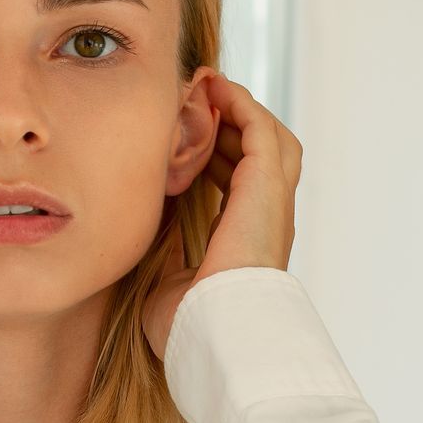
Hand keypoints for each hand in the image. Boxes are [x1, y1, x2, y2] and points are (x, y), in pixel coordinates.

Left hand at [141, 71, 302, 362]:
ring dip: (239, 109)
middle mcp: (267, 221)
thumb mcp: (170, 280)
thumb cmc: (189, 325)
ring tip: (207, 88)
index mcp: (247, 243)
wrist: (213, 334)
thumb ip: (168, 251)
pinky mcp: (268, 189)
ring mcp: (273, 204)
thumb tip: (149, 229)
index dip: (217, 157)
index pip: (240, 186)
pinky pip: (261, 131)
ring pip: (269, 139)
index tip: (187, 141)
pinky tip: (214, 89)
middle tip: (198, 103)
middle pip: (262, 155)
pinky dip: (241, 105)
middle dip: (232, 125)